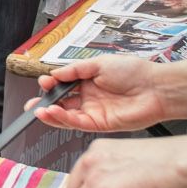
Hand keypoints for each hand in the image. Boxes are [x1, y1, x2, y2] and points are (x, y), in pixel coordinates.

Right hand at [27, 55, 186, 132]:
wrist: (155, 87)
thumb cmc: (134, 72)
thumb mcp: (99, 63)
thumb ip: (75, 70)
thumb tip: (54, 74)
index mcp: (88, 80)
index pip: (63, 85)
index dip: (51, 85)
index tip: (43, 82)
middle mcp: (89, 97)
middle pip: (61, 103)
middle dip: (44, 104)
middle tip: (31, 105)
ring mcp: (93, 111)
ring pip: (66, 116)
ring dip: (50, 114)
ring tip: (38, 110)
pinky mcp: (99, 124)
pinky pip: (76, 123)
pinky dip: (63, 119)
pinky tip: (53, 112)